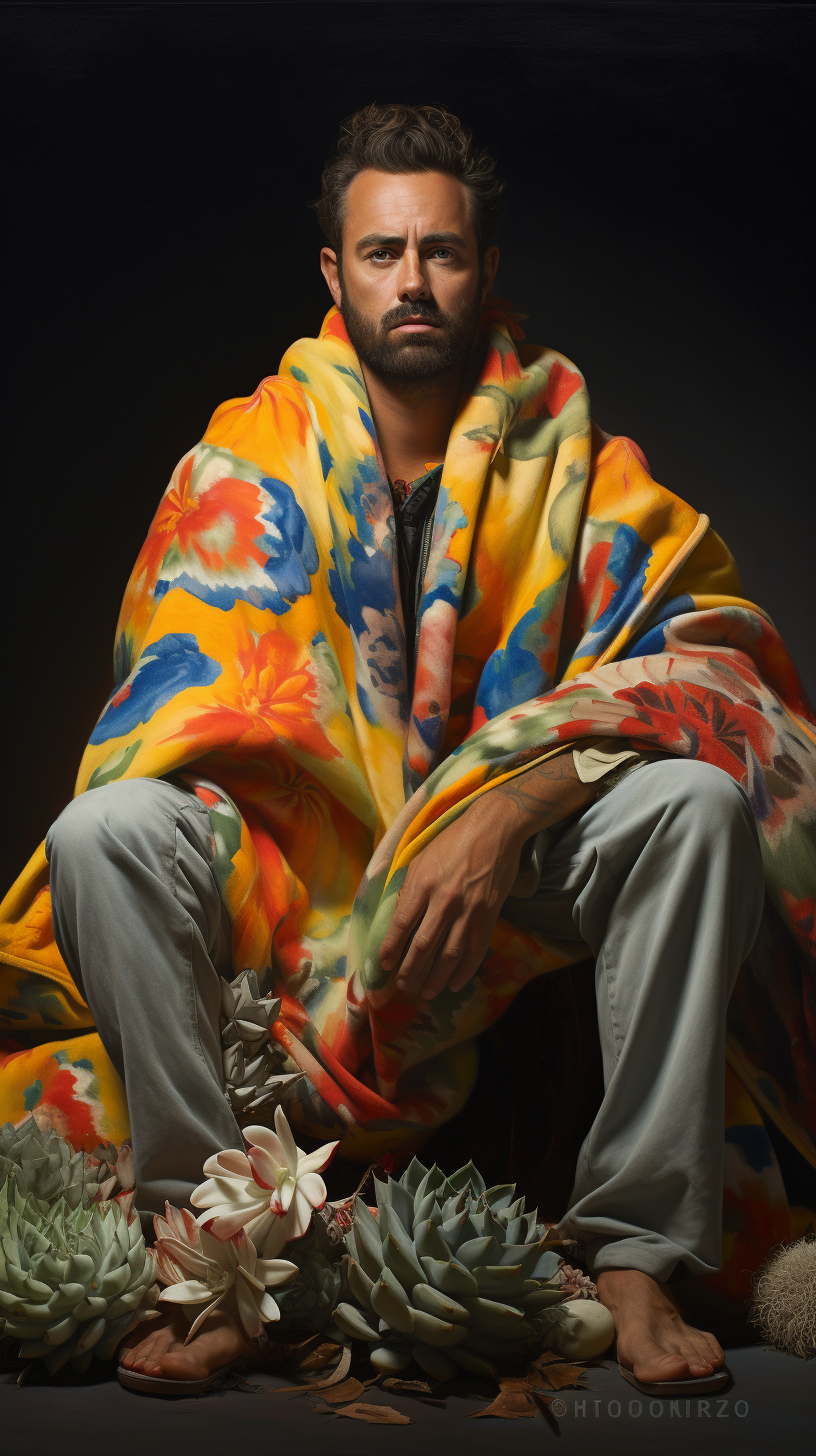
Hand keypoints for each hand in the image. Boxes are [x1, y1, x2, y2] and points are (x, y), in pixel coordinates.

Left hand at [378, 750, 595, 1002]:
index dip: (391, 948)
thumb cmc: (454, 839)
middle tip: (402, 987)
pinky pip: (475, 949)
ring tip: (425, 993)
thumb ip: (410, 887)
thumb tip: (397, 915)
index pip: (402, 924)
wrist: (494, 828)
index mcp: (422, 883)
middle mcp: (444, 900)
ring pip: (449, 953)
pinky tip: (456, 983)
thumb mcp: (422, 857)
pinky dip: (465, 969)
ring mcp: (469, 909)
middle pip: (423, 945)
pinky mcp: (489, 914)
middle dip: (410, 970)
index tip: (383, 964)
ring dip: (435, 977)